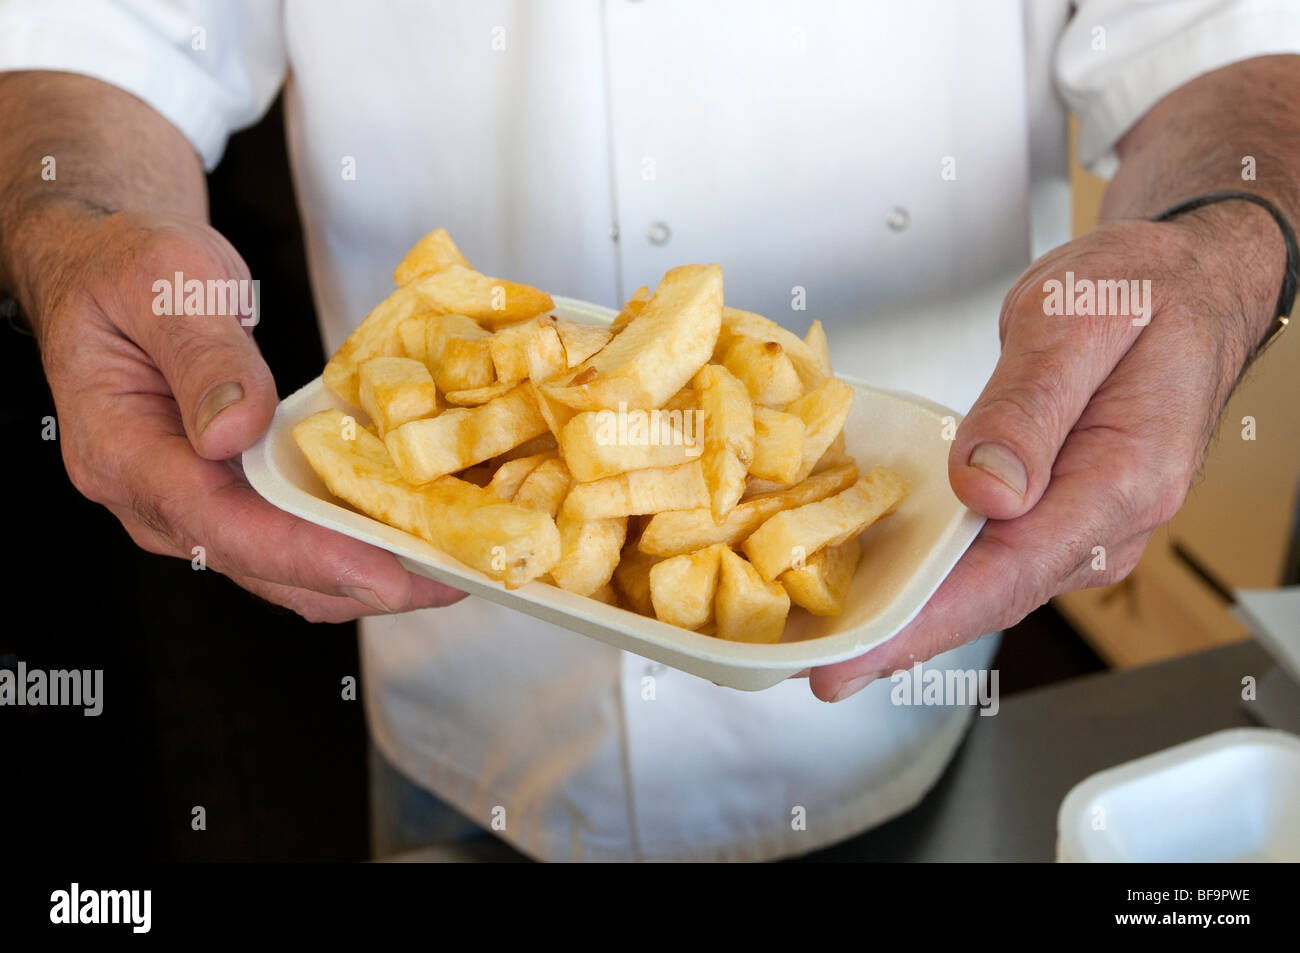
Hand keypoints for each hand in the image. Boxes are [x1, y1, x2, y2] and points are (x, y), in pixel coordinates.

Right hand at [36, 210, 463, 620]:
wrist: (111, 269)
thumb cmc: (129, 267)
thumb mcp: (164, 283)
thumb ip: (203, 356)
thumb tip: (235, 430)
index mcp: (123, 451)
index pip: (219, 524)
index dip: (307, 554)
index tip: (382, 574)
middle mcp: (153, 500)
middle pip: (262, 564)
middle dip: (359, 581)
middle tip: (449, 580)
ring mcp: (190, 507)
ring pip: (283, 569)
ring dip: (365, 576)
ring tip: (449, 569)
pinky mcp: (226, 498)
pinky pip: (291, 540)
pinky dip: (352, 546)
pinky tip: (413, 537)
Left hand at [811, 209, 1280, 700]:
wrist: (1180, 284)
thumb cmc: (1138, 293)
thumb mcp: (1076, 322)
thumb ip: (1031, 407)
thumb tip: (988, 490)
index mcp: (1120, 481)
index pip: (1008, 577)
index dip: (924, 626)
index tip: (855, 663)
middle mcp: (1103, 523)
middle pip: (988, 598)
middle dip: (899, 638)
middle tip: (813, 669)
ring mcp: (1080, 526)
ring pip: (984, 585)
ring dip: (908, 615)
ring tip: (826, 641)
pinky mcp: (1054, 513)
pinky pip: (987, 557)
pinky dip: (930, 577)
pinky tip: (876, 587)